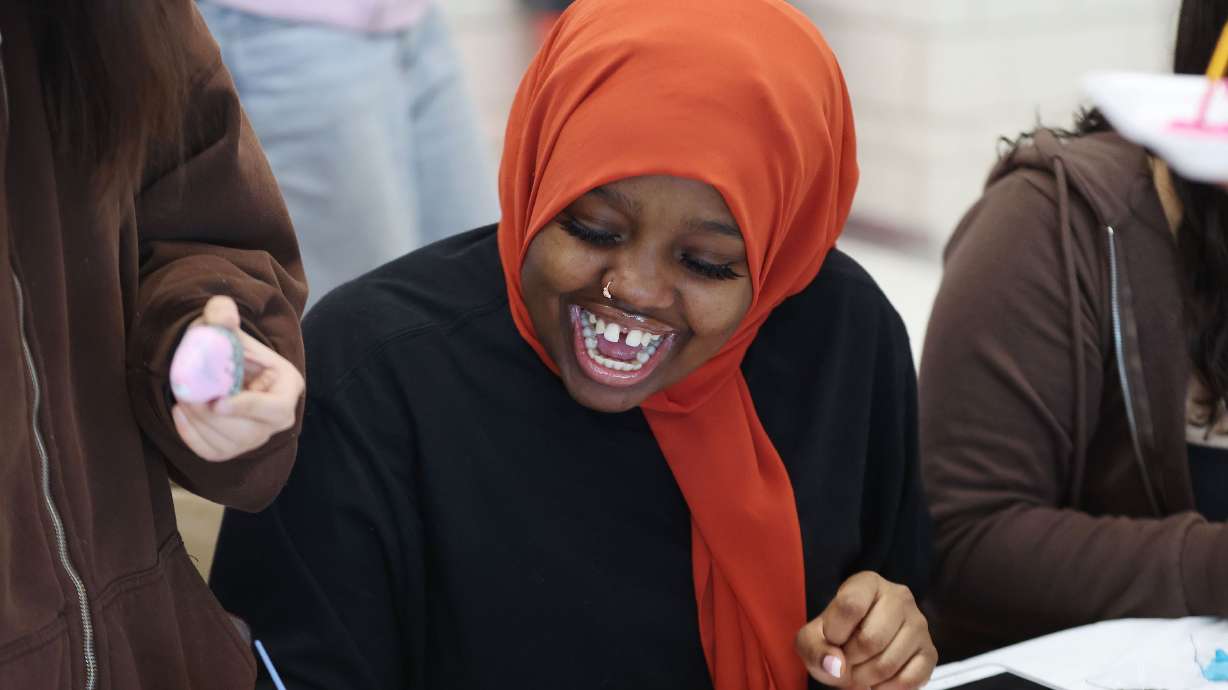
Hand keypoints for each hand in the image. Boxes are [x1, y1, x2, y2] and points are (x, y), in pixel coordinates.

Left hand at [171, 296, 304, 461]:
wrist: (218, 365)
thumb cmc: (225, 344)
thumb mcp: (224, 325)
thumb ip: (222, 315)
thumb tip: (224, 317)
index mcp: (287, 386)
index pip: (276, 408)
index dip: (249, 407)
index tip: (218, 403)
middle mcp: (279, 417)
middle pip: (250, 431)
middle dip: (213, 418)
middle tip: (187, 397)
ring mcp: (257, 436)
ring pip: (229, 444)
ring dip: (199, 424)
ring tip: (182, 398)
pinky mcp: (234, 449)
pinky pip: (213, 452)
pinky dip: (192, 436)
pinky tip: (181, 413)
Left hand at [795, 571, 935, 689]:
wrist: (857, 647)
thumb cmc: (835, 636)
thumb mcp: (812, 638)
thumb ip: (815, 649)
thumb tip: (837, 666)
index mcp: (868, 583)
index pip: (850, 605)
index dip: (834, 633)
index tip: (832, 639)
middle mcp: (899, 597)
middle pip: (870, 640)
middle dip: (850, 661)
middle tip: (845, 662)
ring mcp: (919, 624)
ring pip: (888, 664)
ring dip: (864, 678)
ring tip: (858, 672)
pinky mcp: (930, 652)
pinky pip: (908, 680)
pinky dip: (885, 689)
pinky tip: (876, 680)